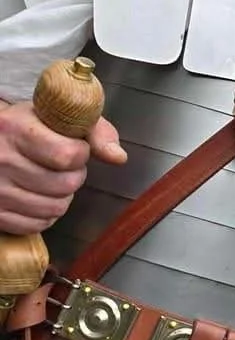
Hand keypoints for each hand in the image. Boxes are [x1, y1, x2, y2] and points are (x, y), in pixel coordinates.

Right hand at [0, 102, 126, 234]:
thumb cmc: (26, 126)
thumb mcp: (55, 114)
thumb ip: (94, 130)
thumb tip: (118, 157)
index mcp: (15, 128)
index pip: (66, 155)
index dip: (81, 154)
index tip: (75, 148)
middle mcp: (1, 159)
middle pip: (64, 185)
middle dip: (74, 175)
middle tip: (64, 166)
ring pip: (54, 208)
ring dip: (63, 197)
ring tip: (53, 180)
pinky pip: (36, 225)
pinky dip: (46, 214)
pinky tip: (40, 196)